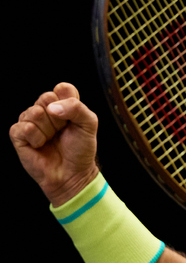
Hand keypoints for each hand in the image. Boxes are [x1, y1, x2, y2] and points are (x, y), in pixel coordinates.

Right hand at [10, 82, 99, 206]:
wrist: (72, 174)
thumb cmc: (80, 150)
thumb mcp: (89, 125)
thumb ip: (77, 108)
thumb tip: (51, 108)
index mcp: (61, 103)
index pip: (62, 88)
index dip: (69, 103)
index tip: (74, 120)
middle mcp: (44, 109)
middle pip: (46, 97)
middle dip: (59, 118)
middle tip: (62, 132)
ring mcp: (30, 121)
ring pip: (35, 112)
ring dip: (48, 130)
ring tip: (51, 140)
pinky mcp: (18, 134)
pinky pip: (24, 127)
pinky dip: (36, 138)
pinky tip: (40, 145)